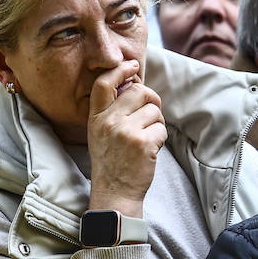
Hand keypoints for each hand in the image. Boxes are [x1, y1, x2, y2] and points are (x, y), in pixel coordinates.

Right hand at [86, 60, 166, 216]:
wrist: (115, 193)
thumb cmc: (112, 162)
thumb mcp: (100, 134)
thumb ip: (113, 111)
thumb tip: (135, 84)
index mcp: (95, 118)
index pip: (103, 83)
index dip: (120, 70)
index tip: (133, 65)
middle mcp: (108, 122)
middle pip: (139, 91)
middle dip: (151, 100)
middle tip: (150, 116)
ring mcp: (125, 132)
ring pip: (154, 110)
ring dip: (156, 123)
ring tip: (145, 140)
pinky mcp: (143, 143)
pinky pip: (162, 128)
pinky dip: (161, 139)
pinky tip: (150, 151)